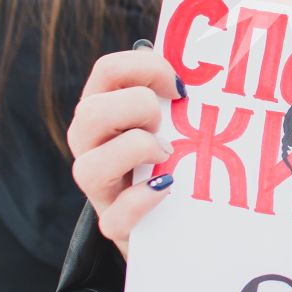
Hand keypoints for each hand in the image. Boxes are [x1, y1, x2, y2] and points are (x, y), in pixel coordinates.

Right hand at [66, 48, 179, 258]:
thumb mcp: (170, 119)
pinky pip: (116, 217)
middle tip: (165, 124)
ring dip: (137, 152)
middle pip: (90, 112)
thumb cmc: (172, 153)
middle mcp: (90, 144)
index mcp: (102, 107)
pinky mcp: (112, 224)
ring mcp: (97, 186)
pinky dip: (143, 200)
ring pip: (90, 166)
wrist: (171, 218)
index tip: (179, 86)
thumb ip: (174, 94)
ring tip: (166, 155)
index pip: (106, 70)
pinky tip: (168, 187)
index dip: (146, 68)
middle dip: (139, 110)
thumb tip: (201, 69)